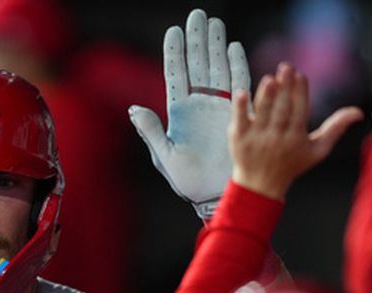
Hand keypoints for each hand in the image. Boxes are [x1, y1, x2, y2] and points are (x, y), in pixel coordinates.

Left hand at [129, 8, 249, 218]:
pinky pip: (239, 85)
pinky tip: (233, 48)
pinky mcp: (238, 115)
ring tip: (215, 23)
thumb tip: (133, 109)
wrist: (215, 195)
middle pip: (197, 65)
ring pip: (217, 69)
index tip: (174, 30)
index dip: (175, 52)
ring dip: (216, 46)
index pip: (176, 75)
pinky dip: (237, 66)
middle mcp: (198, 105)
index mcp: (178, 113)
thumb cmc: (188, 181)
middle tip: (198, 15)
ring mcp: (218, 108)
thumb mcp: (165, 157)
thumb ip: (151, 132)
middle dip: (197, 39)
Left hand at [229, 63, 362, 200]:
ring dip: (265, 95)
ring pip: (262, 113)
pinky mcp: (238, 139)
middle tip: (286, 67)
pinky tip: (242, 93)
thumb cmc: (291, 165)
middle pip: (281, 109)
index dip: (300, 93)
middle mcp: (276, 137)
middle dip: (284, 88)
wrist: (260, 186)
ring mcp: (256, 138)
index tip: (301, 75)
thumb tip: (358, 112)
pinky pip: (239, 121)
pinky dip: (240, 107)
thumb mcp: (317, 150)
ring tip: (269, 78)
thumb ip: (335, 129)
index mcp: (295, 138)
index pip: (299, 111)